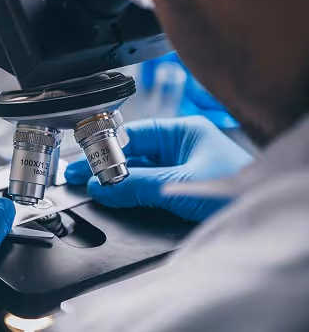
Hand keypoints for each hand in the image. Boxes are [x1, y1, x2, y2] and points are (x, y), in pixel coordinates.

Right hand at [65, 117, 252, 221]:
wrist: (264, 211)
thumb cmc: (237, 188)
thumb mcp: (178, 184)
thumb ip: (137, 186)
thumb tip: (103, 187)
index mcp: (183, 132)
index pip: (134, 134)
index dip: (107, 147)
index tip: (85, 160)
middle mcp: (182, 147)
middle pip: (135, 154)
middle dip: (106, 165)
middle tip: (78, 174)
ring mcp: (184, 169)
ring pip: (141, 172)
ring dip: (117, 180)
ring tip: (90, 186)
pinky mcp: (186, 190)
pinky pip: (151, 188)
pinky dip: (132, 193)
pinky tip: (115, 197)